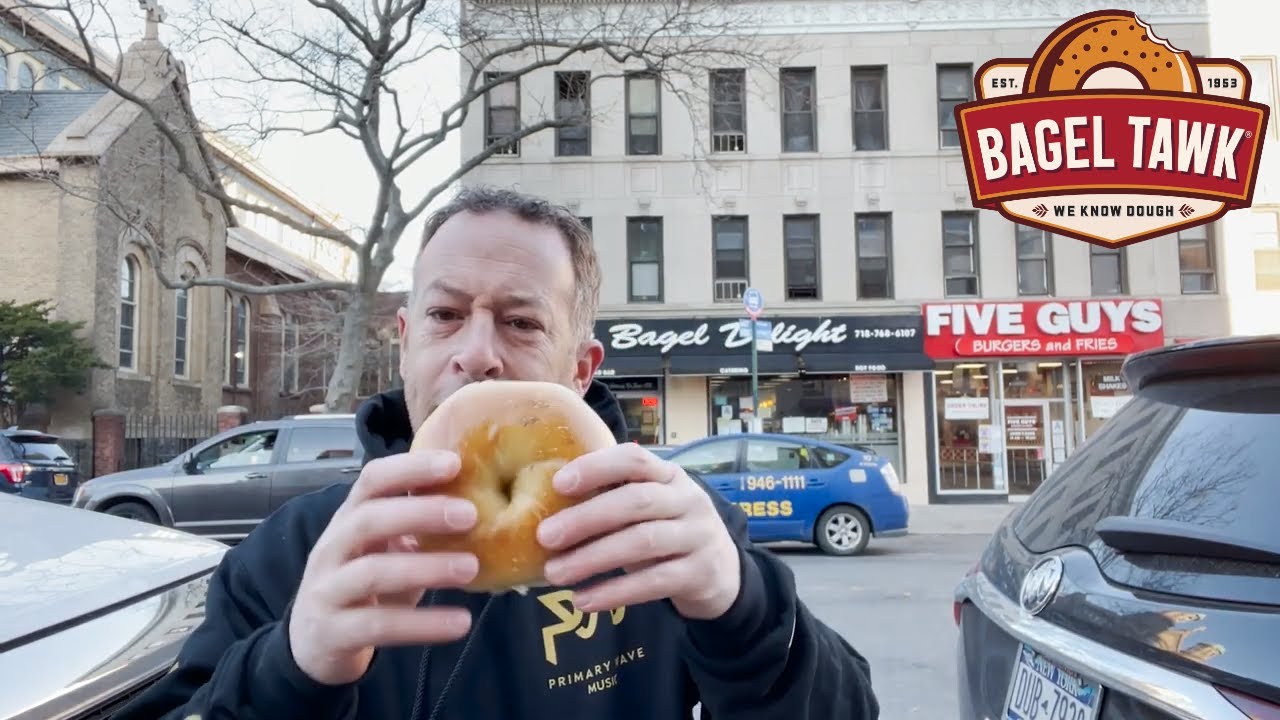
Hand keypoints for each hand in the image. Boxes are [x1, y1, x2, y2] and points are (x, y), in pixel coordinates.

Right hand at [288, 451, 480, 685]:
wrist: (311, 646)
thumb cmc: (362, 587)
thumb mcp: (385, 551)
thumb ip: (418, 529)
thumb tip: (481, 502)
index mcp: (349, 520)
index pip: (372, 481)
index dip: (410, 468)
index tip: (454, 463)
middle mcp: (332, 549)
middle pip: (369, 520)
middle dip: (420, 512)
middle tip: (471, 514)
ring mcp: (326, 591)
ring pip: (372, 573)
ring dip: (426, 568)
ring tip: (472, 568)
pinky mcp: (332, 634)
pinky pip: (379, 625)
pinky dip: (422, 624)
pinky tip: (460, 622)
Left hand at [536, 443, 741, 620]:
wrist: (723, 572)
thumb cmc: (668, 531)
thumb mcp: (650, 508)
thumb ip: (612, 501)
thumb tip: (544, 508)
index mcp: (669, 475)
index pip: (634, 459)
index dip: (596, 468)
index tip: (558, 483)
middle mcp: (687, 499)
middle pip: (636, 501)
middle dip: (585, 518)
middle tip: (545, 537)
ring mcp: (698, 536)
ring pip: (642, 542)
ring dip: (593, 558)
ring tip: (555, 574)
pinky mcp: (699, 574)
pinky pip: (654, 582)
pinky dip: (615, 592)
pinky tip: (584, 600)